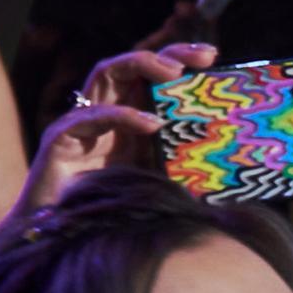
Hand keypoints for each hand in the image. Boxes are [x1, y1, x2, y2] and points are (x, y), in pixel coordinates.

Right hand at [20, 40, 213, 211]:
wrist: (63, 237)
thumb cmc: (112, 210)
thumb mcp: (159, 182)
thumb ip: (184, 168)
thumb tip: (232, 169)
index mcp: (128, 119)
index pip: (151, 77)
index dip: (179, 60)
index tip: (213, 56)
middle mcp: (104, 112)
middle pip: (130, 66)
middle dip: (167, 55)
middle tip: (204, 56)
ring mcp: (81, 122)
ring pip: (104, 74)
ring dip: (140, 66)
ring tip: (174, 73)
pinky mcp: (60, 140)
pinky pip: (87, 118)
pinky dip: (121, 117)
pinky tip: (151, 124)